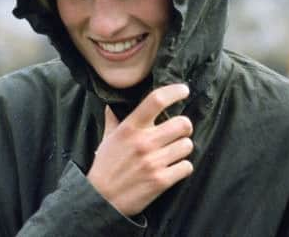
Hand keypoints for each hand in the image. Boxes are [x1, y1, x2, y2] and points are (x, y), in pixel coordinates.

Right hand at [87, 84, 193, 215]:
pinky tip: (173, 167)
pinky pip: (187, 166)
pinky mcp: (161, 181)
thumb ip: (113, 118)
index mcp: (130, 127)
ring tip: (173, 151)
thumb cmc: (105, 164)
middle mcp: (144, 142)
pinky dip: (182, 167)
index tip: (183, 90)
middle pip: (182, 123)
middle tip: (178, 130)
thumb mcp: (107, 137)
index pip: (156, 100)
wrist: (101, 198)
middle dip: (184, 126)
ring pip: (187, 145)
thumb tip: (112, 102)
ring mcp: (154, 162)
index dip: (174, 92)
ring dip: (183, 147)